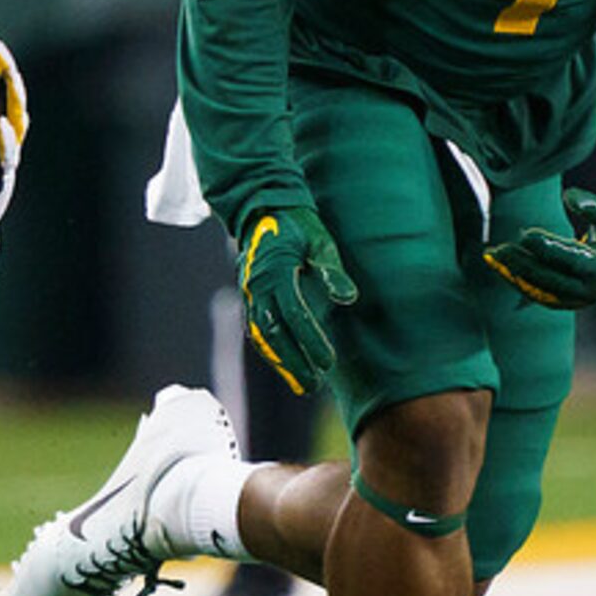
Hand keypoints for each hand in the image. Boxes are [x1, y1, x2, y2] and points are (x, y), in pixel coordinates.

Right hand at [238, 203, 357, 393]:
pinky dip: (270, 351)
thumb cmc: (295, 223)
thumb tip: (347, 298)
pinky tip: (285, 365)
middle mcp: (256, 287)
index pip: (294, 313)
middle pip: (274, 333)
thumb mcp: (319, 239)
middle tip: (314, 385)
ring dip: (281, 362)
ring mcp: (249, 293)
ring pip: (262, 336)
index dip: (311, 340)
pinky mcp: (249, 297)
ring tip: (301, 384)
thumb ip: (331, 269)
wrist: (260, 210)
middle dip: (294, 362)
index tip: (328, 362)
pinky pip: (257, 330)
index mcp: (274, 271)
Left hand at [484, 188, 595, 309]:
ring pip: (541, 290)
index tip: (525, 235)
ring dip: (514, 274)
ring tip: (492, 256)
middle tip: (499, 247)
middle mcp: (593, 291)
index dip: (549, 249)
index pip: (574, 261)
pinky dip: (518, 281)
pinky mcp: (568, 301)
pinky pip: (538, 293)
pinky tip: (500, 266)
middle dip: (523, 263)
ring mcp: (580, 300)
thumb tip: (570, 196)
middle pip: (552, 278)